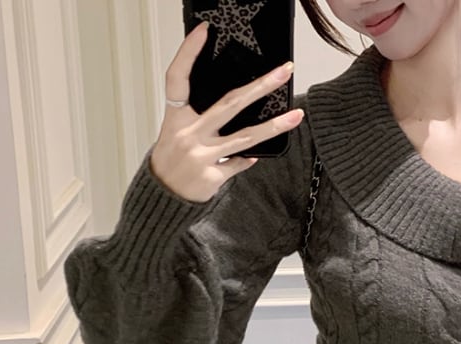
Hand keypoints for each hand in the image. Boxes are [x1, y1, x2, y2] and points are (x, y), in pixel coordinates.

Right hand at [150, 22, 304, 202]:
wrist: (164, 196)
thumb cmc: (172, 160)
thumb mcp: (177, 132)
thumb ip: (198, 117)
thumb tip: (235, 102)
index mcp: (175, 117)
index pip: (178, 78)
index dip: (188, 53)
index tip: (204, 31)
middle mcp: (187, 133)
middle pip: (230, 103)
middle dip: (261, 86)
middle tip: (283, 71)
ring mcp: (200, 155)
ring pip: (246, 137)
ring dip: (274, 125)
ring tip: (297, 116)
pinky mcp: (212, 176)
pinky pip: (239, 163)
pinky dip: (246, 159)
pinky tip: (253, 156)